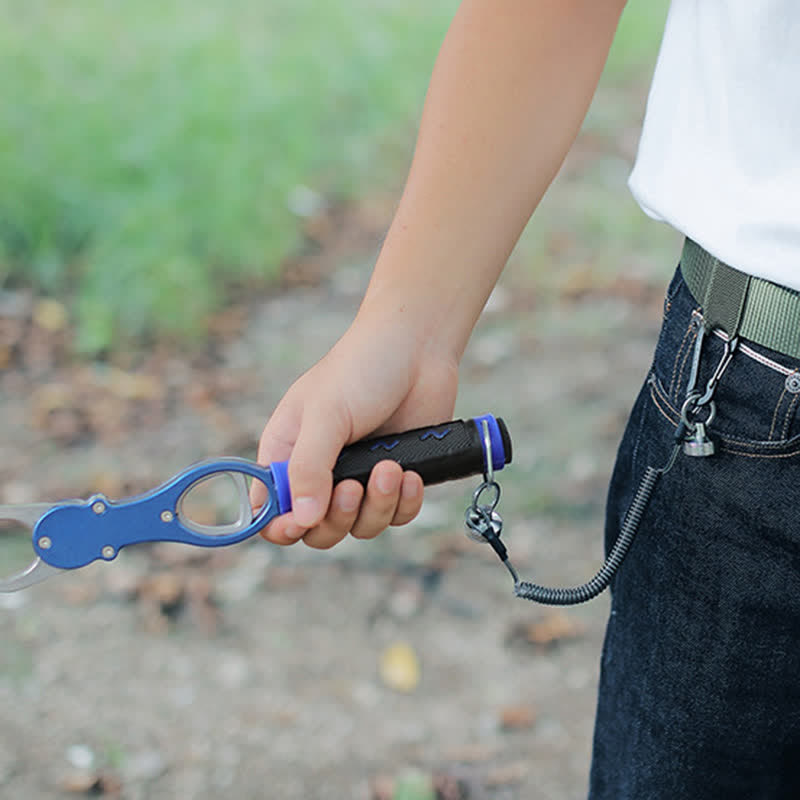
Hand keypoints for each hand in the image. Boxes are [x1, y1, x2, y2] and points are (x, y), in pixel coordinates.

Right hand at [252, 317, 458, 548]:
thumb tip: (303, 519)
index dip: (282, 526)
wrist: (417, 347)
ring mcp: (360, 477)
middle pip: (317, 530)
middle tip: (353, 487)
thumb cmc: (360, 368)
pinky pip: (397, 516)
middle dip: (337, 518)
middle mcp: (321, 472)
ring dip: (377, 506)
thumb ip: (310, 467)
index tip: (300, 522)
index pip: (271, 511)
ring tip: (391, 468)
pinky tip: (411, 475)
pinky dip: (404, 503)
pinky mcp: (396, 479)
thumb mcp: (326, 414)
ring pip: (360, 526)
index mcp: (288, 454)